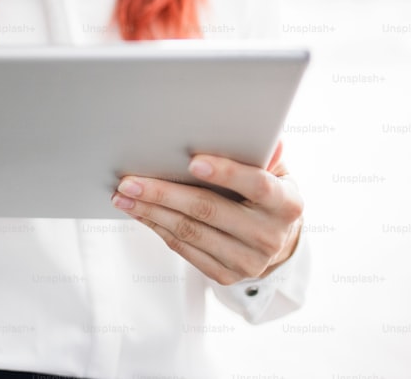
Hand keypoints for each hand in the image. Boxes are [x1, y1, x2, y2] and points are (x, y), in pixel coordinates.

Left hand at [112, 140, 302, 284]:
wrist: (277, 243)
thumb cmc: (267, 196)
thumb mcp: (275, 172)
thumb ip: (264, 155)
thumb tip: (260, 135)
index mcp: (286, 204)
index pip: (257, 185)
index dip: (226, 173)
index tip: (193, 161)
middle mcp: (269, 236)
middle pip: (209, 210)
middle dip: (164, 193)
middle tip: (131, 181)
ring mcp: (247, 261)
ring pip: (189, 232)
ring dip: (151, 211)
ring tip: (123, 195)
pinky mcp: (225, 275)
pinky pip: (184, 248)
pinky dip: (157, 227)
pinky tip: (139, 211)